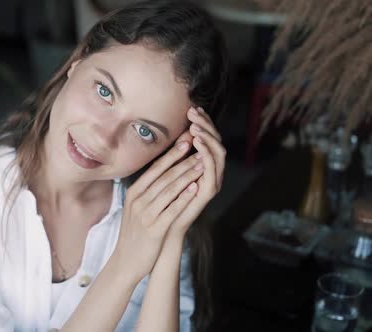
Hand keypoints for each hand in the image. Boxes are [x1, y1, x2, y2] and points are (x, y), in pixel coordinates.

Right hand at [112, 133, 203, 280]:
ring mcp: (145, 214)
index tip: (185, 140)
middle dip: (183, 160)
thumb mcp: (136, 207)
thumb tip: (163, 170)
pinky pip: (171, 209)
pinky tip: (195, 188)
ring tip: (202, 163)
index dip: (171, 153)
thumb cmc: (135, 232)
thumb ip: (147, 189)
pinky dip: (184, 197)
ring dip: (187, 175)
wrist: (127, 261)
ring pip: (169, 190)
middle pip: (163, 176)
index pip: (155, 168)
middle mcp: (138, 200)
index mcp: (134, 193)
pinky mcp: (154, 229)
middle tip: (198, 147)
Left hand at [163, 106, 225, 243]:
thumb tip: (175, 131)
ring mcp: (211, 181)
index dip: (203, 122)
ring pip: (218, 153)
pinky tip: (198, 142)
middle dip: (206, 125)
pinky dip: (206, 154)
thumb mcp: (165, 171)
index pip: (208, 138)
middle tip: (193, 112)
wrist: (161, 228)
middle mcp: (210, 171)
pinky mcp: (208, 192)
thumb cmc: (160, 200)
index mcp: (202, 164)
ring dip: (207, 137)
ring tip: (195, 126)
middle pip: (217, 141)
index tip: (192, 108)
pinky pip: (212, 170)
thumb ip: (174, 154)